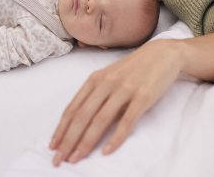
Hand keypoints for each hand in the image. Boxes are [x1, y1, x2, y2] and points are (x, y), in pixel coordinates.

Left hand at [50, 39, 182, 165]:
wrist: (162, 54)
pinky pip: (127, 120)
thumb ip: (96, 95)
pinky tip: (107, 151)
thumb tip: (80, 121)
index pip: (73, 108)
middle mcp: (106, 83)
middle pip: (82, 115)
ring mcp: (124, 89)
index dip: (61, 128)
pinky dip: (116, 138)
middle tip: (58, 159)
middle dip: (68, 140)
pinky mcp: (143, 97)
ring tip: (76, 159)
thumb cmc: (133, 68)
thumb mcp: (109, 76)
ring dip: (86, 142)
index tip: (52, 146)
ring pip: (100, 120)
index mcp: (95, 78)